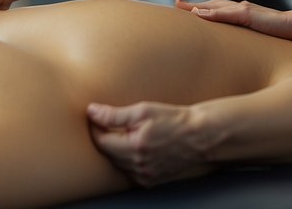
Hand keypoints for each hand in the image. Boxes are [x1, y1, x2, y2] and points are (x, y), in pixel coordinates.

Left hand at [87, 101, 212, 187]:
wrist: (199, 135)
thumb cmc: (174, 119)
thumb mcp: (143, 110)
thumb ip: (114, 114)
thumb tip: (92, 112)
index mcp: (135, 147)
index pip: (102, 141)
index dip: (95, 127)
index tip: (95, 116)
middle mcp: (139, 166)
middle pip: (108, 154)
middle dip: (106, 138)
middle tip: (108, 122)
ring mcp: (145, 176)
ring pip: (118, 164)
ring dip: (116, 150)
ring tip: (125, 133)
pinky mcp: (151, 180)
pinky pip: (130, 172)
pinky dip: (127, 160)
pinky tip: (135, 147)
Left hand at [177, 0, 291, 40]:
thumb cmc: (281, 31)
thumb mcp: (260, 33)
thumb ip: (248, 32)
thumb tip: (238, 43)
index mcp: (242, 12)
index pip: (217, 8)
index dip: (201, 7)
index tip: (184, 7)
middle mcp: (240, 7)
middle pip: (211, 4)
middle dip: (192, 4)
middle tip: (175, 2)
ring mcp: (244, 10)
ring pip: (215, 6)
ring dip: (196, 6)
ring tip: (180, 6)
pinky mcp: (249, 15)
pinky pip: (226, 14)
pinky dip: (211, 13)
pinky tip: (199, 14)